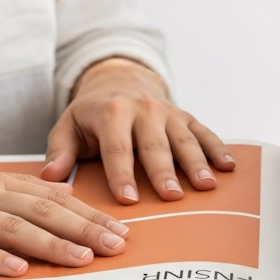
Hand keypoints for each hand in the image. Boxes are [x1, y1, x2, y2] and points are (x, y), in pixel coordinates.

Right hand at [0, 143, 130, 276]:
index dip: (88, 213)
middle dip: (85, 229)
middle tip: (117, 246)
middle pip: (43, 210)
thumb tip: (51, 199)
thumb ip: (5, 192)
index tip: (119, 227)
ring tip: (82, 259)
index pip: (51, 197)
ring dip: (51, 243)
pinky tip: (17, 269)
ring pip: (13, 226)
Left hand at [41, 57, 234, 203]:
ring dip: (196, 163)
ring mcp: (168, 113)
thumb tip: (51, 176)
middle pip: (155, 145)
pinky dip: (218, 149)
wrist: (120, 81)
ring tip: (206, 186)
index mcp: (111, 112)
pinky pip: (204, 133)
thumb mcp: (67, 126)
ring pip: (184, 140)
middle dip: (163, 172)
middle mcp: (143, 110)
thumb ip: (59, 150)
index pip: (117, 148)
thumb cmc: (91, 114)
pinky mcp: (186, 117)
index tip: (129, 199)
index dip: (122, 174)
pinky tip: (229, 168)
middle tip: (171, 197)